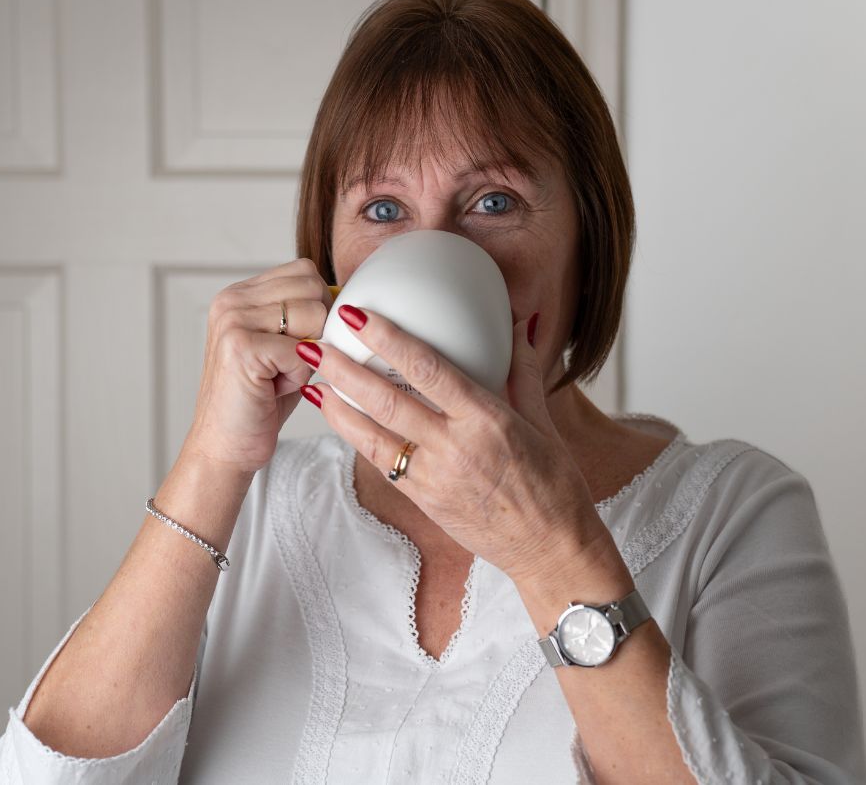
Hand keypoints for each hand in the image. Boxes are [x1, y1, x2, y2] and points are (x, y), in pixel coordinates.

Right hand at [181, 258, 334, 474]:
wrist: (226, 447)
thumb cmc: (261, 401)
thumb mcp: (286, 347)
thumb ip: (307, 315)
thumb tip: (347, 297)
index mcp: (240, 293)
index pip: (305, 271)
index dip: (319, 307)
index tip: (301, 343)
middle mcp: (232, 299)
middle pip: (313, 287)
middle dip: (317, 330)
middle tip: (286, 364)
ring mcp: (233, 320)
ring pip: (313, 315)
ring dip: (309, 354)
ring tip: (278, 375)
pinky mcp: (240, 346)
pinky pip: (303, 349)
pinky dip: (299, 375)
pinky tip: (273, 389)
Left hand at [297, 304, 610, 584]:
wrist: (550, 550)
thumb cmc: (554, 486)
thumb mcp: (543, 422)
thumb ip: (522, 371)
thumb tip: (519, 324)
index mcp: (487, 420)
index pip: (428, 369)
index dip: (388, 340)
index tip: (359, 316)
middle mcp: (456, 447)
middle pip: (387, 401)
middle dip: (344, 370)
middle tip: (313, 344)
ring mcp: (435, 478)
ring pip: (373, 437)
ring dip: (337, 407)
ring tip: (311, 380)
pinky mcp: (423, 502)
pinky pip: (382, 464)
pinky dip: (357, 438)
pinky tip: (338, 419)